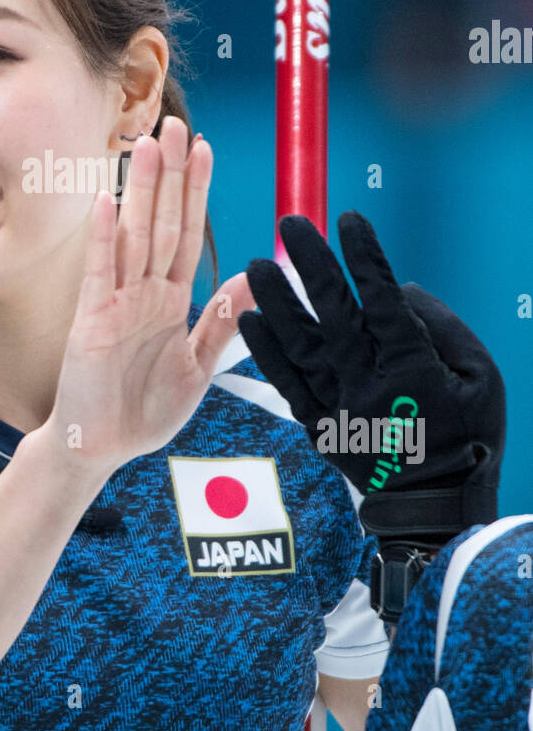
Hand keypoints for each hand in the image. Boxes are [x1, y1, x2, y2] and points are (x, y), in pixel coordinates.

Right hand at [42, 116, 253, 476]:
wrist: (98, 448)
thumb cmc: (141, 410)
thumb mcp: (196, 366)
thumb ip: (222, 322)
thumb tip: (258, 279)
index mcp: (169, 301)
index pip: (187, 234)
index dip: (196, 192)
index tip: (205, 150)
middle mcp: (143, 292)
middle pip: (161, 222)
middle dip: (171, 175)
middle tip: (175, 125)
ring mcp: (115, 302)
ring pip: (133, 235)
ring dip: (141, 189)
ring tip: (147, 144)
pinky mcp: (91, 320)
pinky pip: (99, 271)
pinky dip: (103, 235)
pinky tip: (107, 198)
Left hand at [236, 211, 503, 546]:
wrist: (435, 510)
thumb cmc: (469, 440)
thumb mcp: (482, 379)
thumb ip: (444, 327)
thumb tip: (401, 289)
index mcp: (415, 369)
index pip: (384, 300)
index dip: (364, 257)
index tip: (349, 220)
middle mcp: (370, 385)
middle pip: (333, 313)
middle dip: (311, 264)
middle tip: (290, 224)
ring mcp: (340, 407)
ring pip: (299, 345)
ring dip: (275, 302)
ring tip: (256, 264)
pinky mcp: (319, 427)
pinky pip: (285, 384)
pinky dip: (265, 351)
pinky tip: (249, 320)